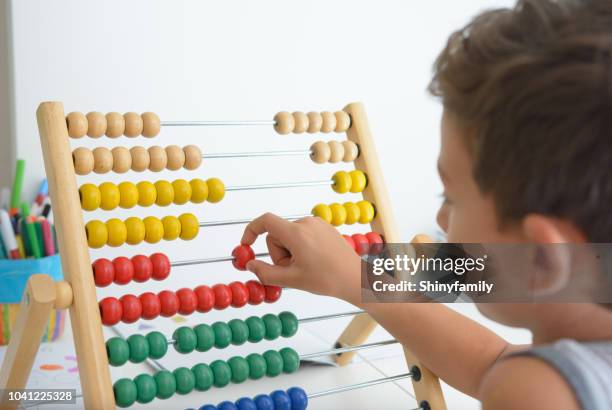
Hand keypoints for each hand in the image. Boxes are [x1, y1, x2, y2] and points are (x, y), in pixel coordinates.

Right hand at [241, 213, 361, 301]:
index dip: (251, 231)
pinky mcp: (324, 227)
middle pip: (278, 234)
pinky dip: (302, 247)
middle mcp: (306, 223)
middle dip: (279, 253)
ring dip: (291, 252)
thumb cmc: (326, 280)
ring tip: (306, 267)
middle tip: (293, 270)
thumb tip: (249, 265)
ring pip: (290, 235)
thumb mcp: (291, 279)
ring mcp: (317, 223)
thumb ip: (265, 272)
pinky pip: (303, 234)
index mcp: (296, 233)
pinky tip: (315, 261)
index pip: (265, 221)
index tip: (247, 245)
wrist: (355, 278)